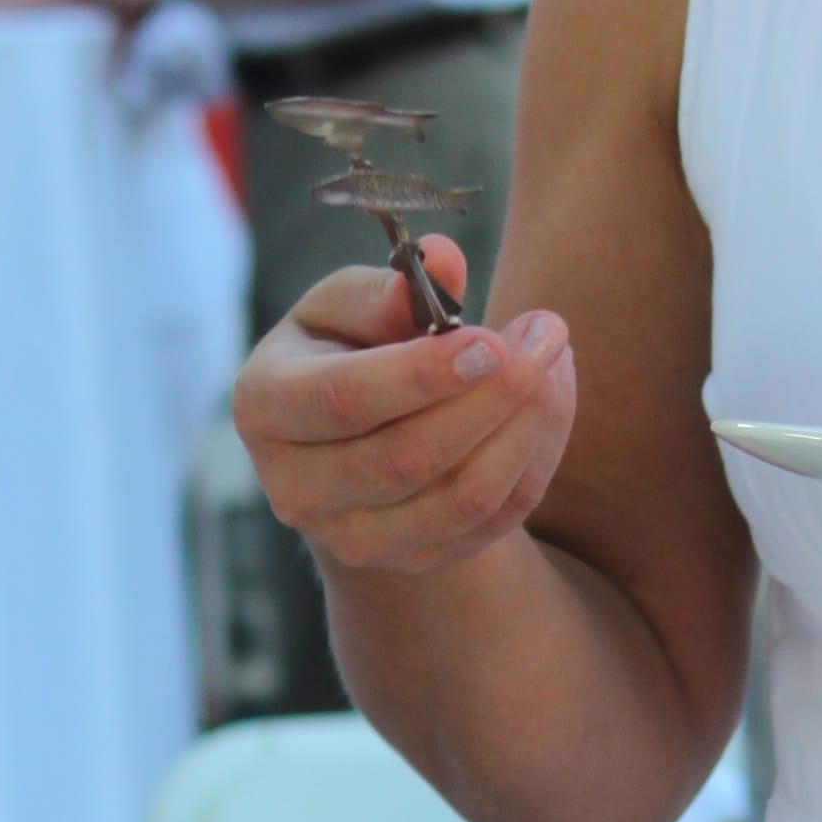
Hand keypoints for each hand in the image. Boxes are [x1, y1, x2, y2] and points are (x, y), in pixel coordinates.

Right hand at [234, 251, 577, 576]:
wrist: (351, 439)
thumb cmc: (344, 349)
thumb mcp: (344, 304)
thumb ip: (389, 287)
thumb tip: (447, 261)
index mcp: (265, 406)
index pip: (342, 399)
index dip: (420, 374)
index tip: (493, 340)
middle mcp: (296, 488)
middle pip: (406, 459)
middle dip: (492, 397)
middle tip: (548, 334)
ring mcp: (353, 538)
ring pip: (460, 499)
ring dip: (527, 428)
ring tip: (556, 358)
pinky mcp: (411, 560)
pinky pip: (493, 521)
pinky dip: (537, 458)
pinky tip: (553, 398)